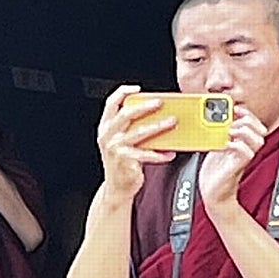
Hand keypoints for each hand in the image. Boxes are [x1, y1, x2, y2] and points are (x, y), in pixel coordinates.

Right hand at [96, 85, 176, 201]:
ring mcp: (116, 149)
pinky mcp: (126, 161)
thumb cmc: (122, 164)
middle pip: (127, 114)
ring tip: (172, 122)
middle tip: (160, 102)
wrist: (117, 188)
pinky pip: (147, 154)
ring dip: (159, 126)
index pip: (111, 104)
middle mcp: (108, 137)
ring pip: (140, 132)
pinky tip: (170, 153)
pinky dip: (160, 154)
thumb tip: (155, 115)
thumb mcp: (120, 142)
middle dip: (145, 106)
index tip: (137, 88)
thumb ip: (130, 128)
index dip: (123, 93)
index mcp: (106, 128)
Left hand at [198, 105, 266, 209]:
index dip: (247, 113)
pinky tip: (226, 144)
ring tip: (230, 131)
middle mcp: (245, 150)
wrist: (212, 193)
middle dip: (247, 120)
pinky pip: (246, 153)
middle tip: (232, 120)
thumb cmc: (214, 172)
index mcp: (242, 142)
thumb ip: (217, 135)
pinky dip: (237, 145)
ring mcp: (242, 159)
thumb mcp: (215, 147)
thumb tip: (211, 120)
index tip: (235, 108)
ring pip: (258, 140)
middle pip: (260, 129)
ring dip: (244, 131)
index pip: (253, 123)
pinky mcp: (236, 167)